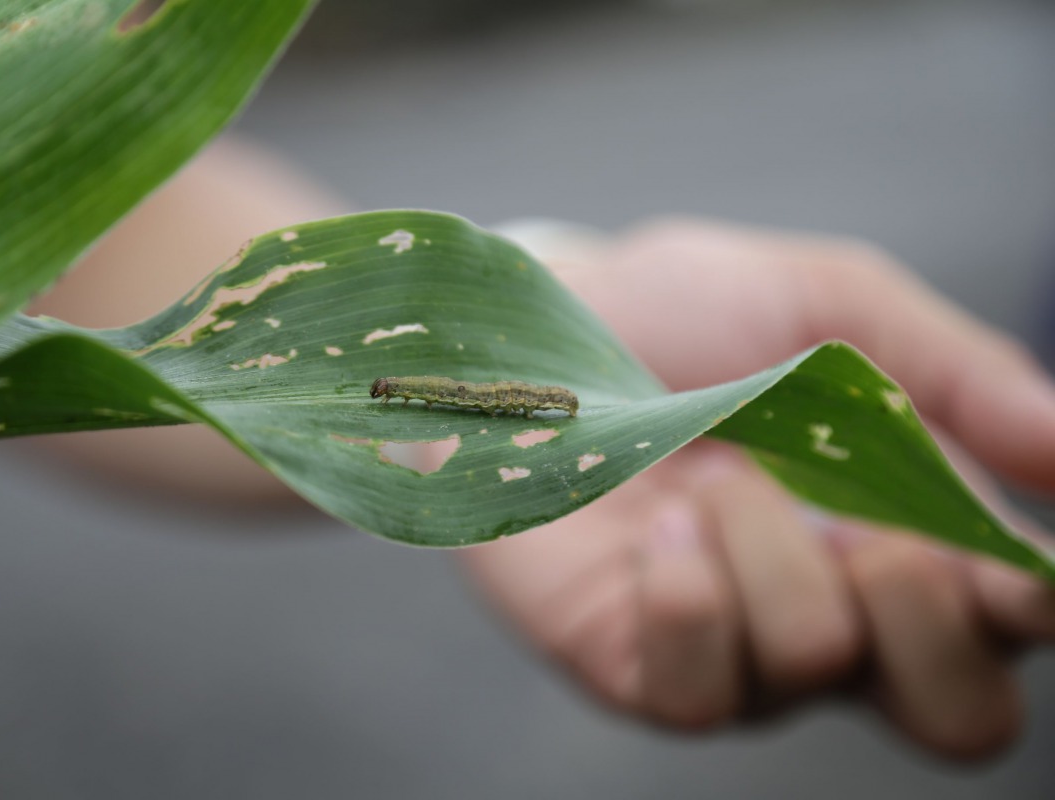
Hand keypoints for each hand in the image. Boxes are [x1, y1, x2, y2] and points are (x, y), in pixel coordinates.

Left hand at [462, 219, 1054, 758]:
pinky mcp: (632, 661)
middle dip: (927, 614)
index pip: (1011, 625)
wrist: (534, 328)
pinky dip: (690, 594)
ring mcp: (732, 648)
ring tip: (706, 472)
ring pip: (817, 662)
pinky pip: (698, 691)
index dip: (1031, 603)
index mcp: (903, 530)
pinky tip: (654, 524)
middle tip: (864, 524)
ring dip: (771, 543)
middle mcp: (832, 610)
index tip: (1007, 557)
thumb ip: (953, 369)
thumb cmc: (684, 311)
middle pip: (956, 714)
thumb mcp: (830, 303)